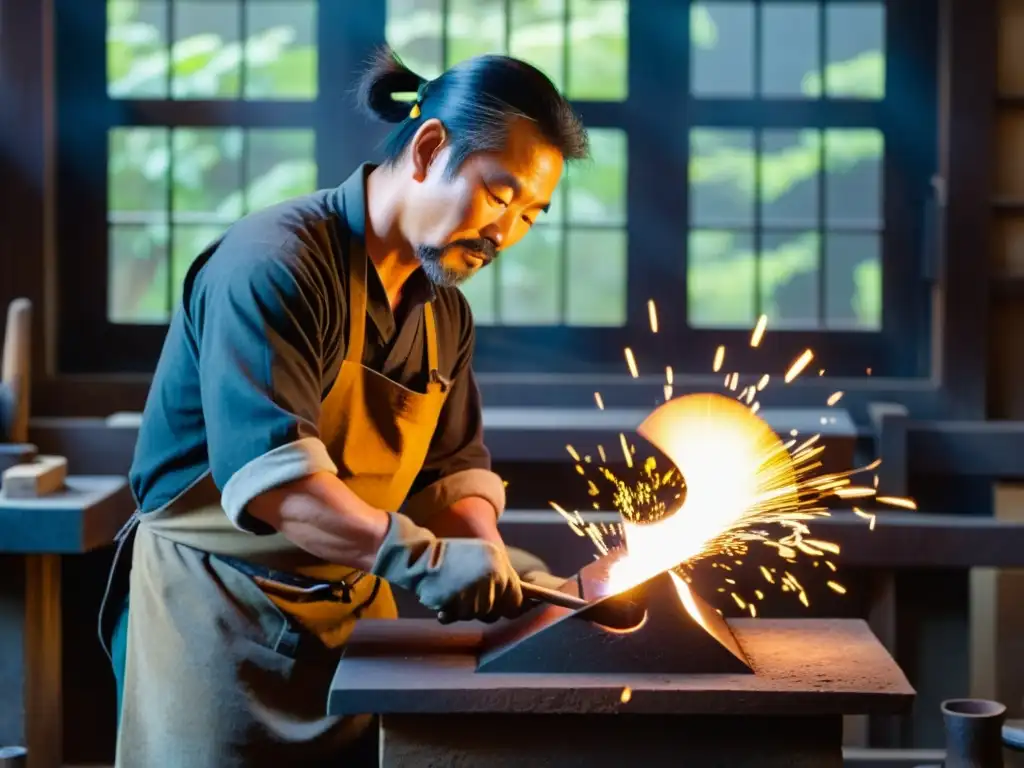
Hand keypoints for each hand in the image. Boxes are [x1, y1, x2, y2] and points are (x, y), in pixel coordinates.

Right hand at [370, 513, 523, 622]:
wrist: (421, 555)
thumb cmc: (452, 557)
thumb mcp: (483, 556)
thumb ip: (502, 576)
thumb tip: (530, 599)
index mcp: (499, 565)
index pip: (515, 599)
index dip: (506, 607)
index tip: (497, 609)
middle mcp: (491, 576)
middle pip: (495, 611)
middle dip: (482, 610)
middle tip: (466, 598)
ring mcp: (475, 588)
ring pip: (476, 615)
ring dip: (464, 611)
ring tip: (452, 594)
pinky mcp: (458, 599)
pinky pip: (459, 617)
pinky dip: (450, 614)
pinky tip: (443, 603)